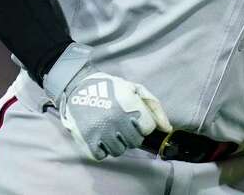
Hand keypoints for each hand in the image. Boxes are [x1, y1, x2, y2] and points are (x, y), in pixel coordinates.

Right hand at [44, 44, 171, 159]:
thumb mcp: (135, 89)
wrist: (77, 86)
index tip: (135, 118)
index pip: (148, 128)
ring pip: (119, 150)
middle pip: (135, 141)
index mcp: (129, 104)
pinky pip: (101, 155)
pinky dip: (101, 149)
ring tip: (110, 130)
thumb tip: (167, 129)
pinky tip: (100, 137)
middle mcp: (116, 119)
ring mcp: (101, 131)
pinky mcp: (87, 140)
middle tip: (122, 125)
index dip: (143, 124)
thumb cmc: (110, 88)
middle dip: (131, 134)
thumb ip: (154, 107)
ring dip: (117, 143)